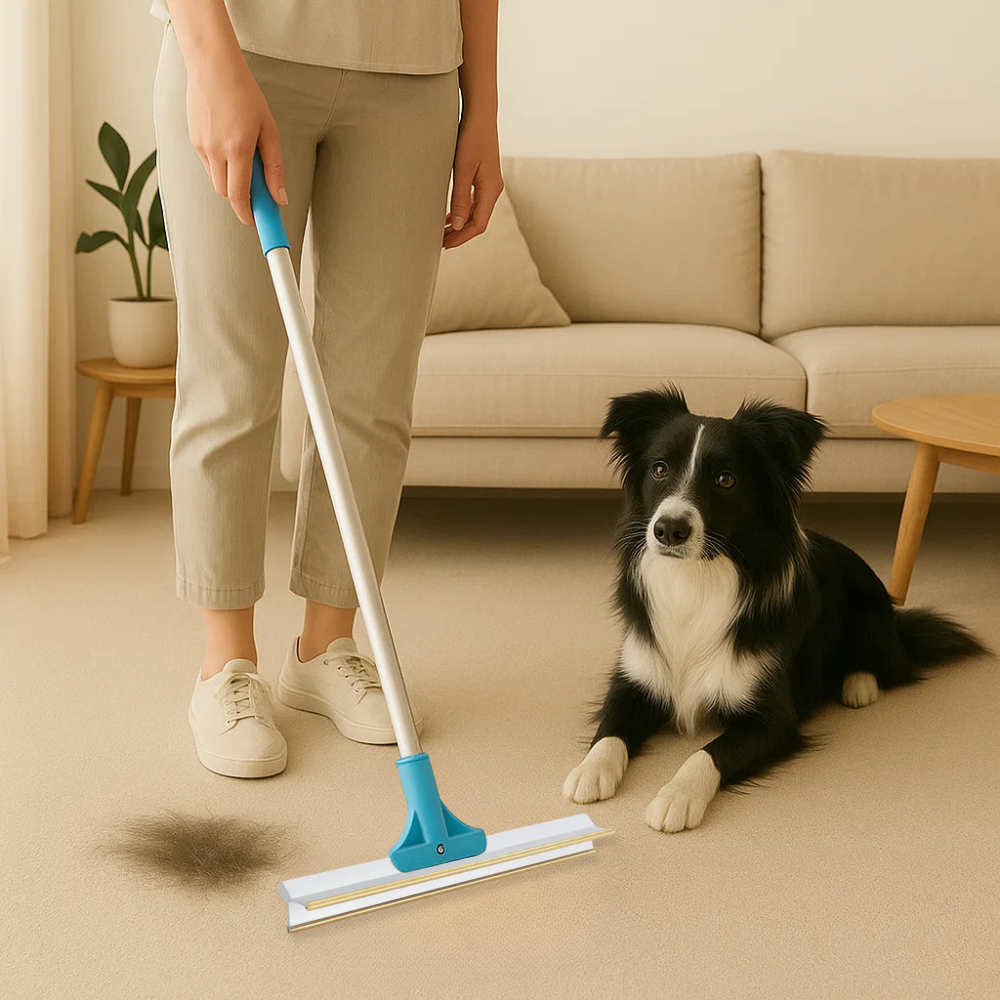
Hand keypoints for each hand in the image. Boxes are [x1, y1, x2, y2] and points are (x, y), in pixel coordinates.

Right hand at [185, 52, 286, 224]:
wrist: (212, 65)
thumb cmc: (246, 94)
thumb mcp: (270, 130)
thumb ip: (274, 167)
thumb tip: (280, 198)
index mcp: (237, 150)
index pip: (239, 196)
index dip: (247, 215)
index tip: (256, 225)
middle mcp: (215, 151)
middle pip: (226, 193)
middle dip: (241, 198)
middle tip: (258, 193)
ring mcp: (201, 146)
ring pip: (216, 180)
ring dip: (231, 181)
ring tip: (245, 157)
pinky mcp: (193, 139)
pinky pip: (209, 165)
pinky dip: (221, 166)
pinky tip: (230, 144)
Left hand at [443, 112, 502, 248]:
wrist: (480, 114)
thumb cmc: (471, 137)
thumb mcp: (463, 168)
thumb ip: (461, 198)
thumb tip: (459, 226)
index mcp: (491, 190)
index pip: (478, 224)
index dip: (462, 237)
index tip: (445, 244)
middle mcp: (493, 190)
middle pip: (478, 222)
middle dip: (460, 234)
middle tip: (441, 243)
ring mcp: (489, 184)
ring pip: (475, 213)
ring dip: (460, 224)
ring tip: (443, 233)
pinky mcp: (483, 177)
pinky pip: (474, 202)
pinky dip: (462, 212)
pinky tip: (450, 216)